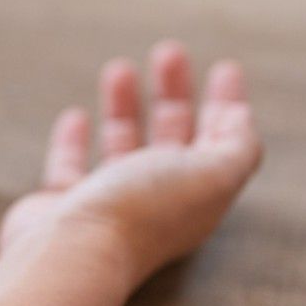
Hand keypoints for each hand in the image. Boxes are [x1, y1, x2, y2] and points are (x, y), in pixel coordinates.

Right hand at [0, 41, 261, 286]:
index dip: (228, 105)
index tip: (225, 69)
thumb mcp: (213, 173)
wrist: (72, 253)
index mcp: (198, 194)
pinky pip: (71, 166)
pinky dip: (75, 140)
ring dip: (126, 107)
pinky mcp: (63, 207)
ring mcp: (108, 205)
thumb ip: (238, 145)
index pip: (221, 142)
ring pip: (123, 147)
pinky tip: (76, 116)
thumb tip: (242, 118)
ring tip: (121, 68)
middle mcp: (156, 200)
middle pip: (173, 138)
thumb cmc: (142, 211)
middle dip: (175, 94)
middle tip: (170, 52)